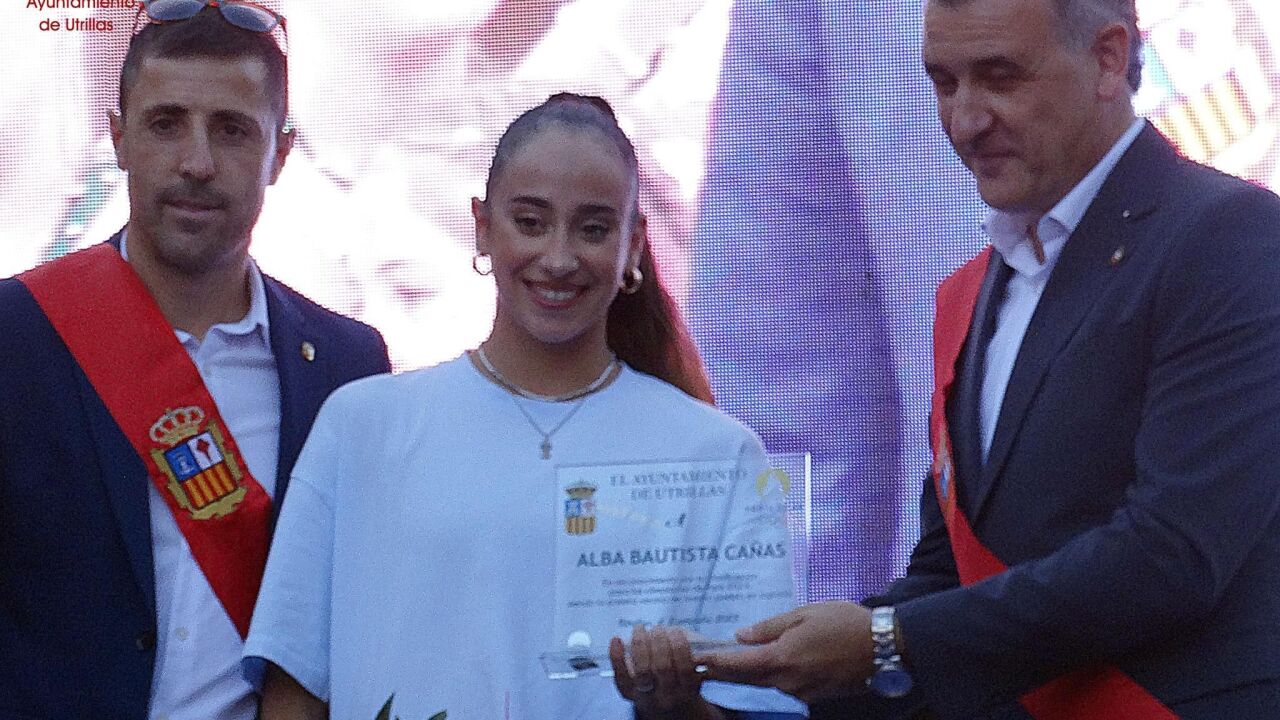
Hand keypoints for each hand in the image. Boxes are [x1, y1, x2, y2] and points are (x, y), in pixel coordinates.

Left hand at [610, 625, 715, 719]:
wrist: (667, 705)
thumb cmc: (682, 675)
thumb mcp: (697, 668)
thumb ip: (698, 655)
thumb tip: (688, 638)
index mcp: (688, 689)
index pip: (685, 669)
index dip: (680, 647)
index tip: (677, 631)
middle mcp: (668, 696)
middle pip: (663, 668)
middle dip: (659, 642)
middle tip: (658, 629)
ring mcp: (647, 696)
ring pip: (642, 671)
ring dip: (640, 644)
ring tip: (640, 629)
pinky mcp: (629, 693)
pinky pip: (621, 677)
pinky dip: (616, 657)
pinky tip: (616, 640)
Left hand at [695, 601, 874, 702]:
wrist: (884, 647)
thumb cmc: (844, 624)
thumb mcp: (803, 614)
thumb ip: (769, 628)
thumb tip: (741, 636)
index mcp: (782, 659)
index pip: (737, 666)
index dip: (714, 663)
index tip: (696, 659)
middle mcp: (788, 682)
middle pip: (746, 680)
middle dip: (723, 673)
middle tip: (702, 666)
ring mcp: (801, 692)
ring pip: (765, 685)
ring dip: (746, 676)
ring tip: (728, 665)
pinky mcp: (814, 696)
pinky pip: (784, 687)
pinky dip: (769, 678)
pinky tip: (766, 667)